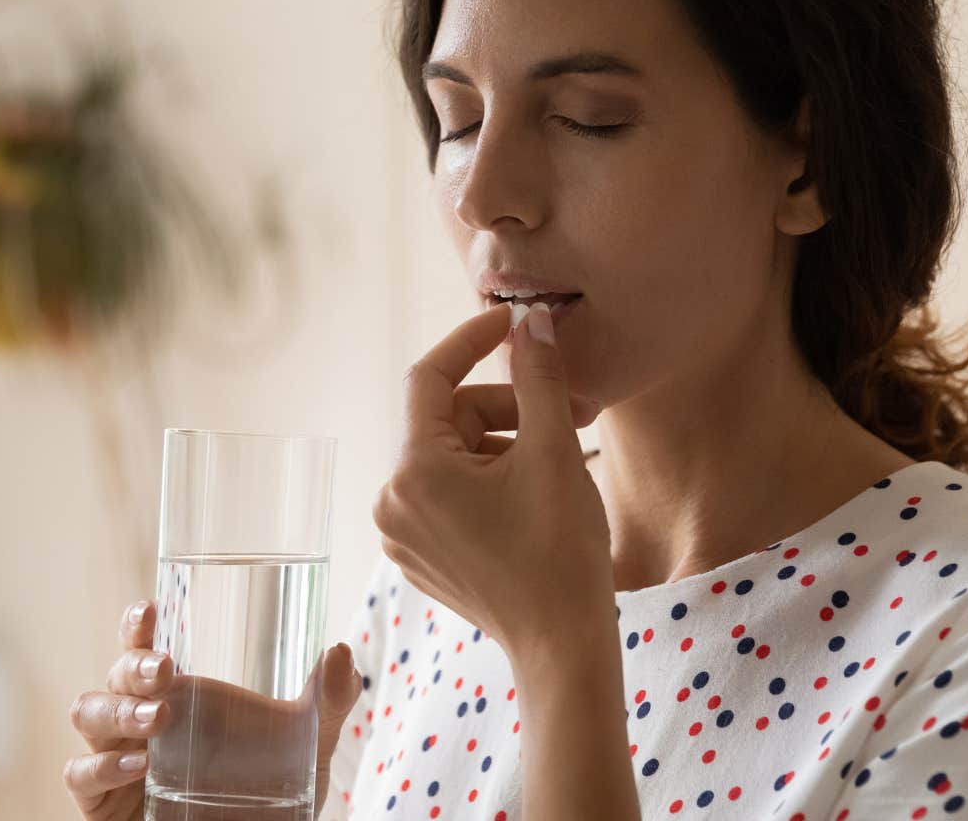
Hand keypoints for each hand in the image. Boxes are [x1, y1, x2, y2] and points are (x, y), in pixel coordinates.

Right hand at [64, 599, 364, 819]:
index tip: (150, 608)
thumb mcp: (308, 745)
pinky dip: (101, 765)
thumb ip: (327, 700)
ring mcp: (118, 759)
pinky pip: (80, 776)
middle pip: (115, 675)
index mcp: (179, 693)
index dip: (137, 626)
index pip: (146, 649)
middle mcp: (141, 720)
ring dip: (116, 709)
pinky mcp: (104, 803)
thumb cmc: (271, 791)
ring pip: (88, 714)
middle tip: (165, 669)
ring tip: (157, 716)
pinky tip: (139, 764)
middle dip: (132, 666)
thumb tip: (340, 651)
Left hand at [372, 302, 611, 657]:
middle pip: (448, 420)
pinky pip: (449, 494)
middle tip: (575, 410)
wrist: (562, 646)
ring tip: (564, 459)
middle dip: (510, 407)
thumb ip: (538, 377)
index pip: (430, 377)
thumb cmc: (559, 551)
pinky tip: (537, 492)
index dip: (472, 340)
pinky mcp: (421, 556)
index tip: (513, 322)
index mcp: (413, 471)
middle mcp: (392, 501)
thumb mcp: (553, 451)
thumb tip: (531, 322)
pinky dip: (490, 479)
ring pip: (452, 456)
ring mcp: (402, 534)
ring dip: (505, 443)